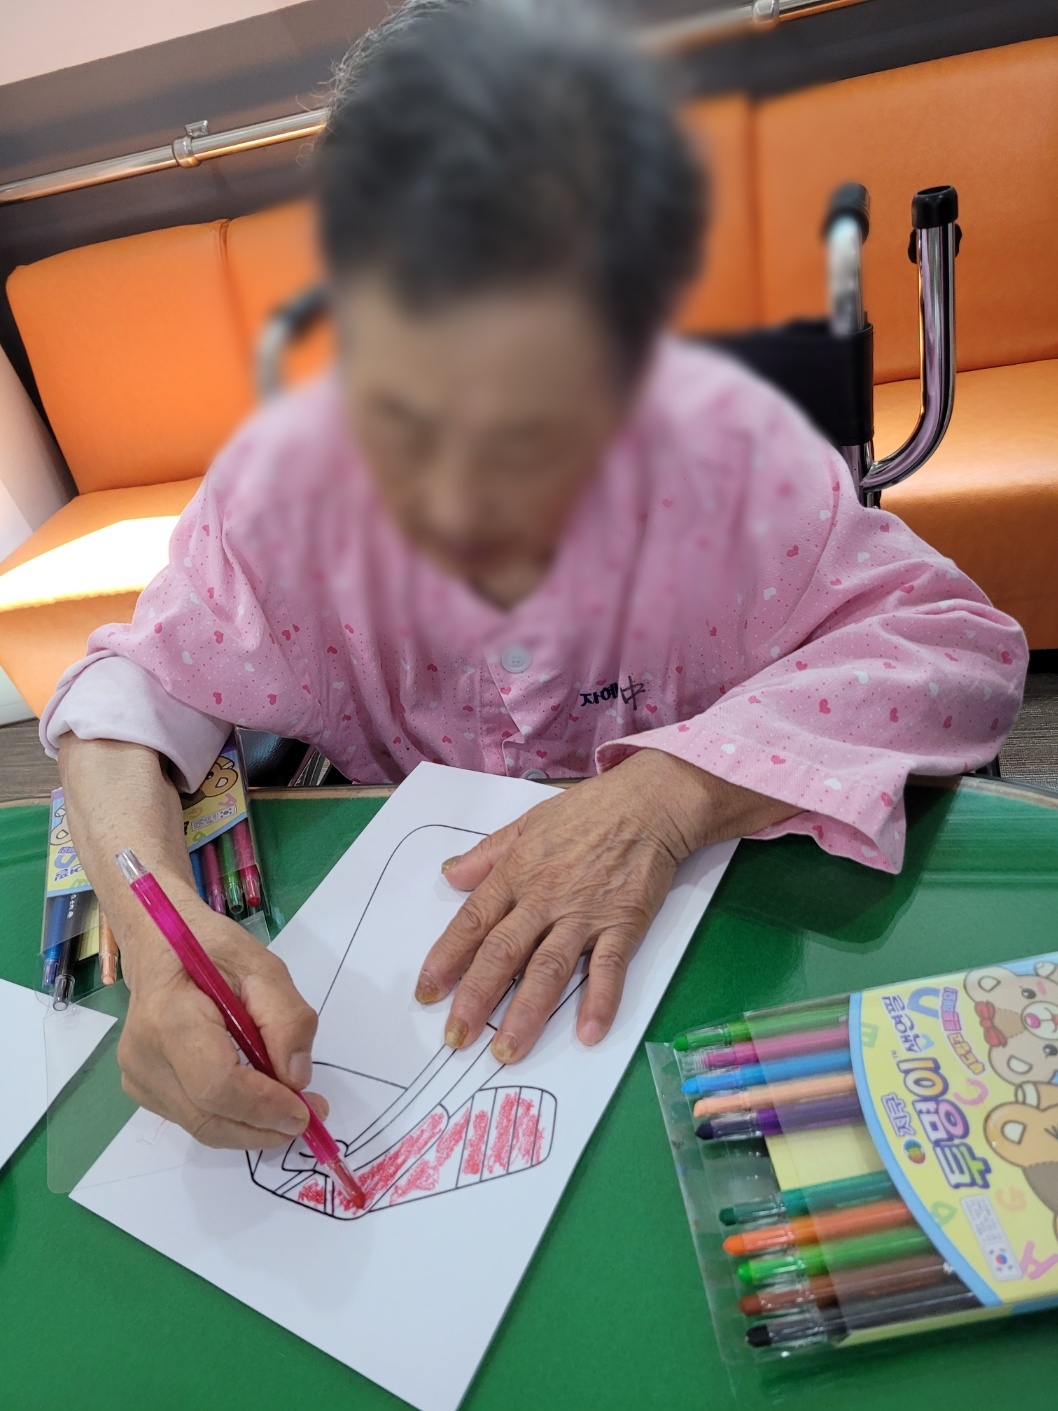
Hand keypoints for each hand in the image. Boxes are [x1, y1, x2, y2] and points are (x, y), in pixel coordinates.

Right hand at [117, 894, 328, 1148]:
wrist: (159, 947)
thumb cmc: (210, 948)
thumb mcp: (261, 965)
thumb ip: (286, 1017)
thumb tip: (296, 1078)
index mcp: (168, 1016)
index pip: (216, 1083)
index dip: (263, 1105)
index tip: (305, 1110)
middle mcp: (144, 1056)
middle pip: (208, 1116)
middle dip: (264, 1127)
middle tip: (309, 1117)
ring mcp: (139, 1077)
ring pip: (202, 1125)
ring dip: (251, 1127)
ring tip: (290, 1108)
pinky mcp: (143, 1089)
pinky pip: (194, 1117)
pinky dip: (232, 1117)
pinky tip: (256, 1096)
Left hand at [414, 750, 751, 1063]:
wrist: (649, 802)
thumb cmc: (586, 810)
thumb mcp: (527, 822)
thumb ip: (487, 854)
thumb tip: (448, 875)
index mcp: (517, 872)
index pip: (473, 921)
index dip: (447, 958)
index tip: (426, 991)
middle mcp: (544, 898)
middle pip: (503, 953)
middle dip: (476, 998)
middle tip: (455, 1038)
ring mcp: (585, 914)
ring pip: (549, 968)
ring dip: (527, 1013)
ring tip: (506, 1051)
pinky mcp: (624, 924)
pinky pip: (609, 967)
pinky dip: (600, 1001)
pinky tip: (588, 1034)